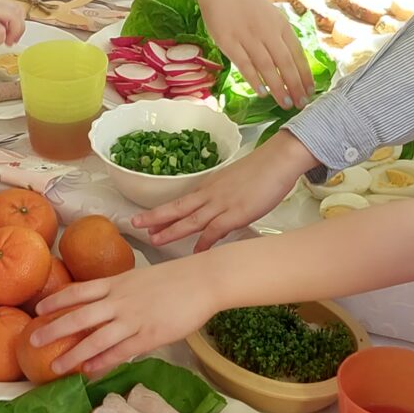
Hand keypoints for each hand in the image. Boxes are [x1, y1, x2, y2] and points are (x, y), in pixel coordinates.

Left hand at [32, 257, 209, 376]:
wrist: (203, 281)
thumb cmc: (174, 279)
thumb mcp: (140, 278)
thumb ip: (120, 290)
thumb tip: (104, 303)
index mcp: (116, 283)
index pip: (78, 291)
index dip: (56, 300)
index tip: (38, 309)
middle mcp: (119, 300)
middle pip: (79, 316)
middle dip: (54, 329)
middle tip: (33, 341)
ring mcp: (133, 319)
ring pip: (95, 338)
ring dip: (73, 354)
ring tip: (55, 367)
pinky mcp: (149, 335)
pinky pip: (120, 351)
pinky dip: (102, 362)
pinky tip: (89, 371)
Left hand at [133, 127, 314, 250]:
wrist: (279, 160)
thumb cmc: (261, 171)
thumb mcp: (235, 183)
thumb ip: (223, 198)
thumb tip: (218, 214)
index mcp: (208, 187)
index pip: (180, 201)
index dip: (161, 212)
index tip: (144, 220)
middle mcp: (210, 194)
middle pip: (177, 207)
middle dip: (155, 217)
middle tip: (134, 225)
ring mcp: (222, 204)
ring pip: (190, 219)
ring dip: (172, 230)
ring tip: (155, 240)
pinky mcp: (237, 213)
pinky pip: (215, 230)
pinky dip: (204, 242)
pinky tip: (196, 253)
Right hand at [200, 0, 312, 106]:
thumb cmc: (246, 2)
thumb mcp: (271, 15)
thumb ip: (280, 36)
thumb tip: (290, 62)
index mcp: (281, 25)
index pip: (298, 54)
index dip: (305, 75)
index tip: (310, 91)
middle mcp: (268, 32)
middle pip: (286, 63)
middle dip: (295, 86)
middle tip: (301, 104)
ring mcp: (248, 37)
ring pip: (267, 67)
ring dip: (278, 87)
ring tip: (285, 103)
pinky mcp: (229, 42)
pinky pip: (244, 64)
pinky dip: (254, 79)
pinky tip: (261, 92)